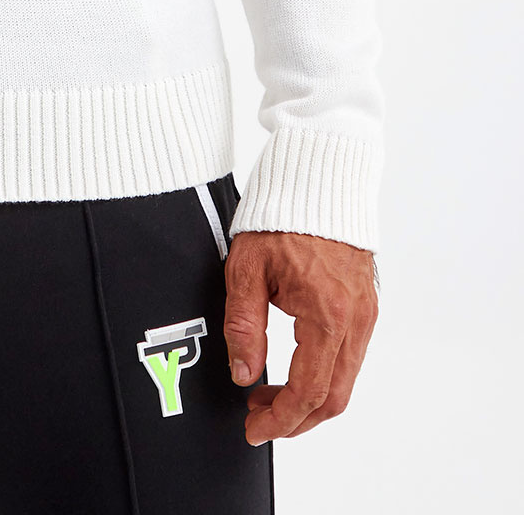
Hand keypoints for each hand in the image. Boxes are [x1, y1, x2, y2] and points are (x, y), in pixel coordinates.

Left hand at [223, 229, 377, 442]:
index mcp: (328, 314)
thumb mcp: (247, 269)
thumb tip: (243, 374)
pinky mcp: (364, 306)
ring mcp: (365, 314)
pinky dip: (321, 375)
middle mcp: (355, 320)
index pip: (308, 390)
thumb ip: (244, 325)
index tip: (255, 430)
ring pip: (343, 381)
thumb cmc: (281, 216)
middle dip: (295, 419)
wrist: (318, 178)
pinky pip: (349, 358)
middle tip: (258, 419)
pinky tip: (290, 368)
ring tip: (266, 393)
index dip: (281, 420)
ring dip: (307, 398)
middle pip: (333, 397)